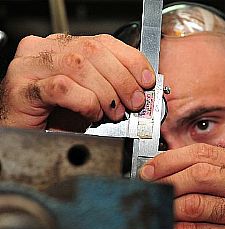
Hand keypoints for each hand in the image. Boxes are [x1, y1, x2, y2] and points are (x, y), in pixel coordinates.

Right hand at [0, 34, 154, 130]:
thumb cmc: (53, 115)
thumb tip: (139, 87)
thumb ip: (109, 84)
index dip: (130, 59)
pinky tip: (90, 114)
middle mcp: (44, 49)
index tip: (146, 79)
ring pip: (79, 66)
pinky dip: (84, 102)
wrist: (20, 132)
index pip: (103, 41)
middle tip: (134, 102)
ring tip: (113, 112)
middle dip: (122, 79)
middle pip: (93, 51)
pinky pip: (62, 88)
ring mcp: (30, 66)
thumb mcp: (89, 94)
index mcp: (63, 46)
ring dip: (105, 93)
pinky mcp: (22, 88)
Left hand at [140, 143, 224, 228]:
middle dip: (167, 182)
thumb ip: (204, 170)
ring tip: (156, 207)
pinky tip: (170, 227)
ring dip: (168, 206)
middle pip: (200, 174)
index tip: (149, 171)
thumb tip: (158, 168)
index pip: (204, 153)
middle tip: (148, 189)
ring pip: (197, 204)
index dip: (170, 160)